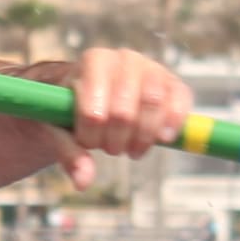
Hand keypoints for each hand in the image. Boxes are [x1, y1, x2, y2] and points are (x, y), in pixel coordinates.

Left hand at [49, 46, 189, 184]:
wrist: (92, 93)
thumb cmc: (70, 108)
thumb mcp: (59, 128)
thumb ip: (68, 152)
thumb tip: (84, 181)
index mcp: (93, 62)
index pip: (94, 108)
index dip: (92, 134)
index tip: (88, 142)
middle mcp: (124, 59)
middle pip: (124, 111)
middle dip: (116, 140)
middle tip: (110, 148)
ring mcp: (151, 68)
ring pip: (154, 103)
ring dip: (142, 137)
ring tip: (131, 149)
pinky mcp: (172, 82)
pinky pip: (181, 99)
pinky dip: (174, 122)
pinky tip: (162, 138)